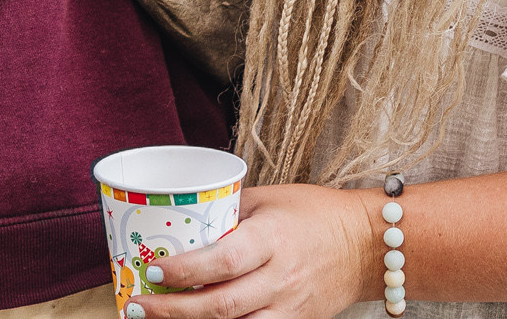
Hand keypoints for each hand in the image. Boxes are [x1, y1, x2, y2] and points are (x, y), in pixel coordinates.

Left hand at [129, 185, 380, 318]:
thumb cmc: (314, 213)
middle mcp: (282, 279)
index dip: (184, 270)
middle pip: (222, 305)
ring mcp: (291, 307)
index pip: (223, 261)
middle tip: (137, 306)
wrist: (368, 245)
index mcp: (272, 240)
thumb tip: (180, 220)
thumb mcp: (268, 199)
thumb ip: (227, 212)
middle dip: (173, 311)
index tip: (152, 269)